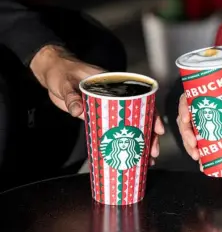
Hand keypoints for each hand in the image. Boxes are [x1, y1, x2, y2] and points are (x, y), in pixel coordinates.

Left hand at [30, 45, 164, 165]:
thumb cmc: (63, 71)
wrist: (53, 72)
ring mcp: (108, 107)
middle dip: (148, 135)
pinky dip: (120, 142)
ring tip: (145, 160)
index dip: (153, 114)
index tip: (157, 129)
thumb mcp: (67, 82)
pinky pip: (113, 130)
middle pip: (139, 116)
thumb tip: (78, 110)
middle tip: (152, 152)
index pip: (141, 99)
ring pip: (128, 125)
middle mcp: (116, 97)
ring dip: (137, 142)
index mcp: (115, 85)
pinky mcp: (98, 116)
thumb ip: (72, 96)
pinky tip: (126, 155)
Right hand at [177, 82, 221, 160]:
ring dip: (188, 145)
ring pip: (187, 131)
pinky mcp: (206, 132)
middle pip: (184, 119)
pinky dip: (197, 151)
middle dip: (186, 133)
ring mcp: (201, 120)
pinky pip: (196, 141)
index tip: (186, 119)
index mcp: (205, 94)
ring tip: (197, 156)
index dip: (183, 109)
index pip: (187, 99)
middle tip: (194, 145)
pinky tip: (201, 162)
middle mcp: (199, 107)